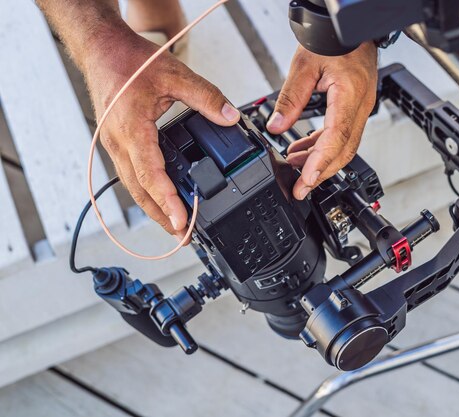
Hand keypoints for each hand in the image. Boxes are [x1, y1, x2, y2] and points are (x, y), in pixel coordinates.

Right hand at [86, 31, 239, 239]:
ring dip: (153, 208)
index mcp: (131, 128)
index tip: (181, 221)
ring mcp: (115, 144)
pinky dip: (147, 192)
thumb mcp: (174, 75)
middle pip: (139, 191)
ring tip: (175, 226)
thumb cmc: (130, 61)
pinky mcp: (118, 143)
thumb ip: (206, 97)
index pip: (150, 174)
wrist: (101, 50)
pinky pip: (131, 175)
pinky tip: (160, 199)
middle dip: (162, 216)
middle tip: (184, 236)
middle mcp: (119, 142)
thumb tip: (230, 117)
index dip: (166, 201)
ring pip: (133, 187)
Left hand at [266, 42, 377, 199]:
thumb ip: (290, 99)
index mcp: (350, 95)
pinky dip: (322, 147)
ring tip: (294, 168)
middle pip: (344, 151)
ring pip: (343, 147)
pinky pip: (341, 135)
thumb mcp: (305, 66)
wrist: (349, 29)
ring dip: (320, 161)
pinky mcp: (354, 108)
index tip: (305, 181)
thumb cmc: (332, 39)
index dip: (320, 163)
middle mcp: (360, 107)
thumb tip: (276, 127)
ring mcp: (360, 109)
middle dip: (321, 173)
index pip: (336, 139)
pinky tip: (303, 151)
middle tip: (300, 189)